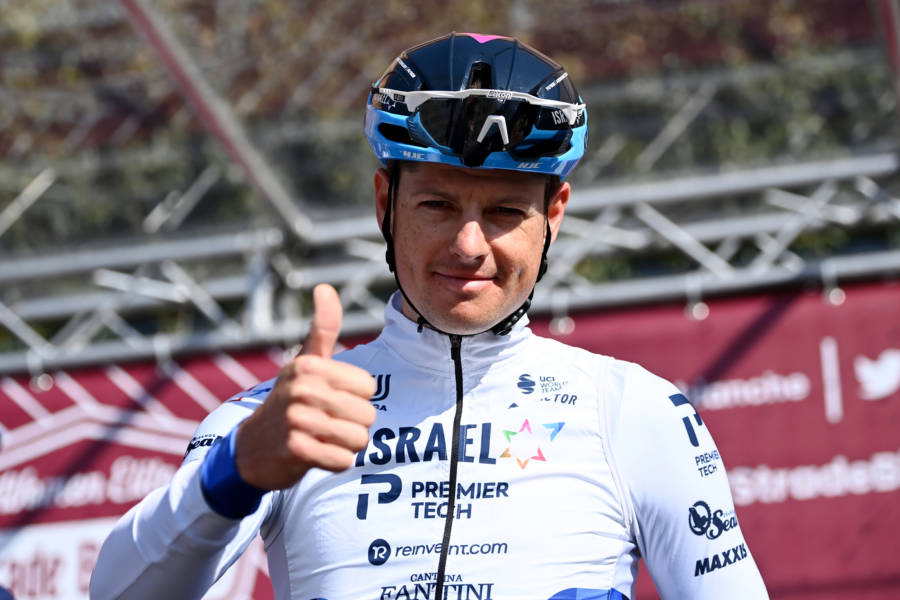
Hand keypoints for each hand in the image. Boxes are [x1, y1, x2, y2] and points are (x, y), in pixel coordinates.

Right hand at [234, 284, 376, 489]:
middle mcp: (301, 389)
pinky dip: (335, 462)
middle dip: (352, 425)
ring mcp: (296, 420)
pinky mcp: (295, 450)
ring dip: (345, 445)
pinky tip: (315, 455)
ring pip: (358, 439)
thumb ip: (322, 328)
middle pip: (367, 415)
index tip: (330, 399)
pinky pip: (343, 460)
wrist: (251, 448)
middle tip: (325, 423)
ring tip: (321, 438)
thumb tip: (325, 287)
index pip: (368, 387)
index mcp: (308, 365)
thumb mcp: (304, 362)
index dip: (355, 398)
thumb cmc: (289, 400)